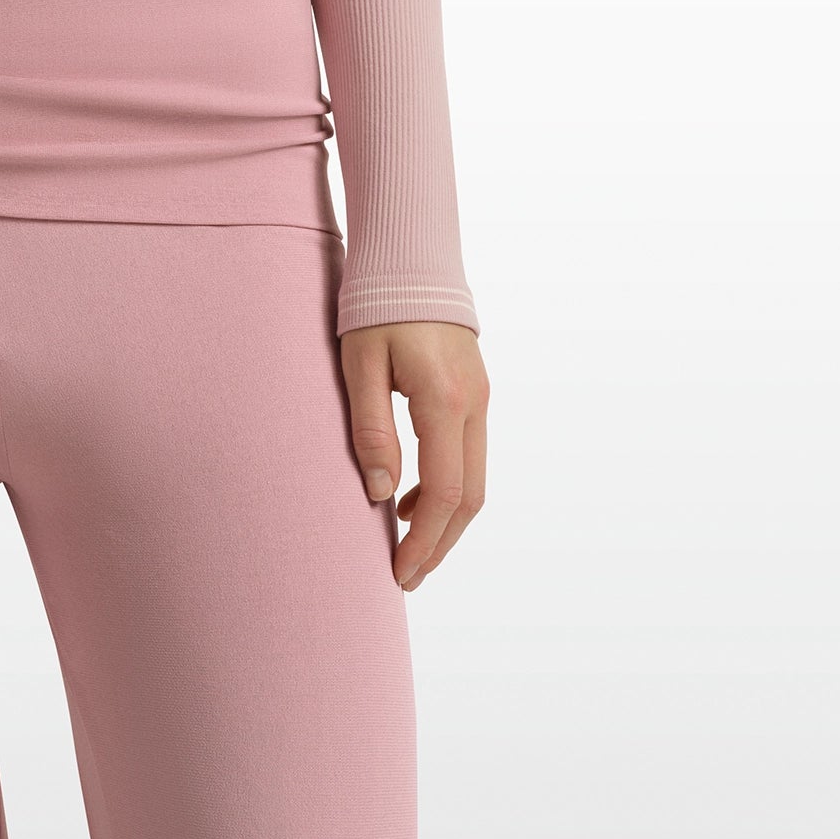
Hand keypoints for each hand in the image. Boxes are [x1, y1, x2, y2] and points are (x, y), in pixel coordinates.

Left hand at [339, 321, 488, 591]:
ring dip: (446, 523)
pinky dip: (447, 491)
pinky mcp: (476, 396)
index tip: (400, 572)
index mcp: (443, 401)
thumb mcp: (358, 366)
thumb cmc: (375, 308)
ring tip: (409, 551)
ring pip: (476, 481)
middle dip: (440, 545)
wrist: (411, 260)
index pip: (443, 492)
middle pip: (469, 497)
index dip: (423, 540)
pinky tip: (410, 502)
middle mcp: (474, 405)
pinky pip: (470, 458)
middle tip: (407, 578)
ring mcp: (481, 400)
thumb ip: (370, 429)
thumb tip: (379, 493)